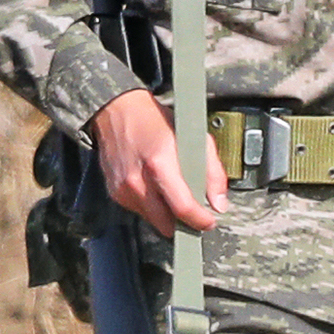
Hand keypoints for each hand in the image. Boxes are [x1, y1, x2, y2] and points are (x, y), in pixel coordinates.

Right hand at [91, 87, 227, 237]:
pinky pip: (138, 211)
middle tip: (193, 212)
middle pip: (166, 223)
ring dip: (166, 214)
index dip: (200, 221)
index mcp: (160, 164)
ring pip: (152, 220)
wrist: (118, 111)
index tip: (208, 222)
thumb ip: (212, 171)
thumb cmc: (155, 120)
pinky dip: (150, 205)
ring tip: (172, 193)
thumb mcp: (194, 137)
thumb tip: (219, 202)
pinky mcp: (114, 193)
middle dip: (183, 222)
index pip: (182, 208)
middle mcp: (138, 181)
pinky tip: (154, 186)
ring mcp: (123, 189)